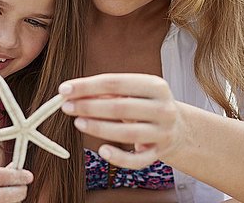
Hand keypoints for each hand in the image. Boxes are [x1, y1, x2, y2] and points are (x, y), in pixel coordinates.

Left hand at [59, 73, 185, 168]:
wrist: (179, 127)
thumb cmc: (145, 104)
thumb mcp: (131, 91)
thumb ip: (105, 91)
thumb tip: (72, 93)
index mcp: (154, 85)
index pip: (115, 82)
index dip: (87, 86)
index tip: (64, 89)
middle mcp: (163, 109)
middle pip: (120, 108)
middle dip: (89, 107)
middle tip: (66, 107)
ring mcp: (163, 133)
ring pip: (127, 134)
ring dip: (98, 128)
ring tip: (78, 122)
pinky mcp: (159, 153)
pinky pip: (138, 160)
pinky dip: (119, 158)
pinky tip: (102, 150)